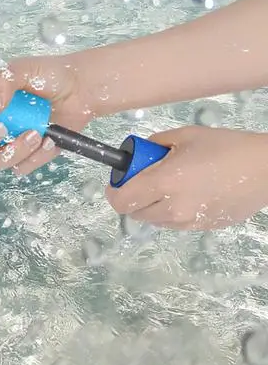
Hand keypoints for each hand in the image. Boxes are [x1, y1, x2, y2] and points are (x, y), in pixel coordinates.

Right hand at [0, 55, 93, 174]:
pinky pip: (22, 168)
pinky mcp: (28, 157)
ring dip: (14, 150)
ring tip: (35, 132)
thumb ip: (0, 83)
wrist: (81, 89)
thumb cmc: (47, 75)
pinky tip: (49, 138)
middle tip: (0, 127)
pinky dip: (36, 155)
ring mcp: (7, 143)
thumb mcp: (20, 70)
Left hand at [106, 126, 267, 229]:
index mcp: (164, 183)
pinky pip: (176, 224)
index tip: (116, 181)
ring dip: (151, 205)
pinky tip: (187, 193)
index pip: (121, 200)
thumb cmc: (223, 147)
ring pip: (154, 220)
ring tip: (167, 184)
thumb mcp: (183, 136)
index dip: (113, 190)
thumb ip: (155, 144)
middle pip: (134, 213)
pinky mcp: (205, 228)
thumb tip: (140, 152)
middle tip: (142, 178)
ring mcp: (191, 222)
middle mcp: (174, 208)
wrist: (264, 170)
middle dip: (132, 196)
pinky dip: (171, 211)